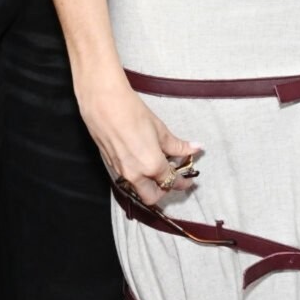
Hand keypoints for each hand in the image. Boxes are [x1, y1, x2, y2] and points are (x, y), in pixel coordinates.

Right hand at [79, 77, 198, 206]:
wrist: (104, 103)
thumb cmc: (132, 112)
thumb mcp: (160, 129)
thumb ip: (177, 145)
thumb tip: (195, 149)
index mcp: (152, 166)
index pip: (171, 182)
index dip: (182, 183)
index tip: (188, 180)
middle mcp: (135, 174)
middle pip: (152, 197)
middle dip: (163, 190)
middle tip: (171, 176)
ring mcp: (120, 171)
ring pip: (138, 188)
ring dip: (149, 183)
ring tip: (157, 164)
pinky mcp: (110, 164)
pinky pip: (127, 177)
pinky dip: (137, 174)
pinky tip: (141, 158)